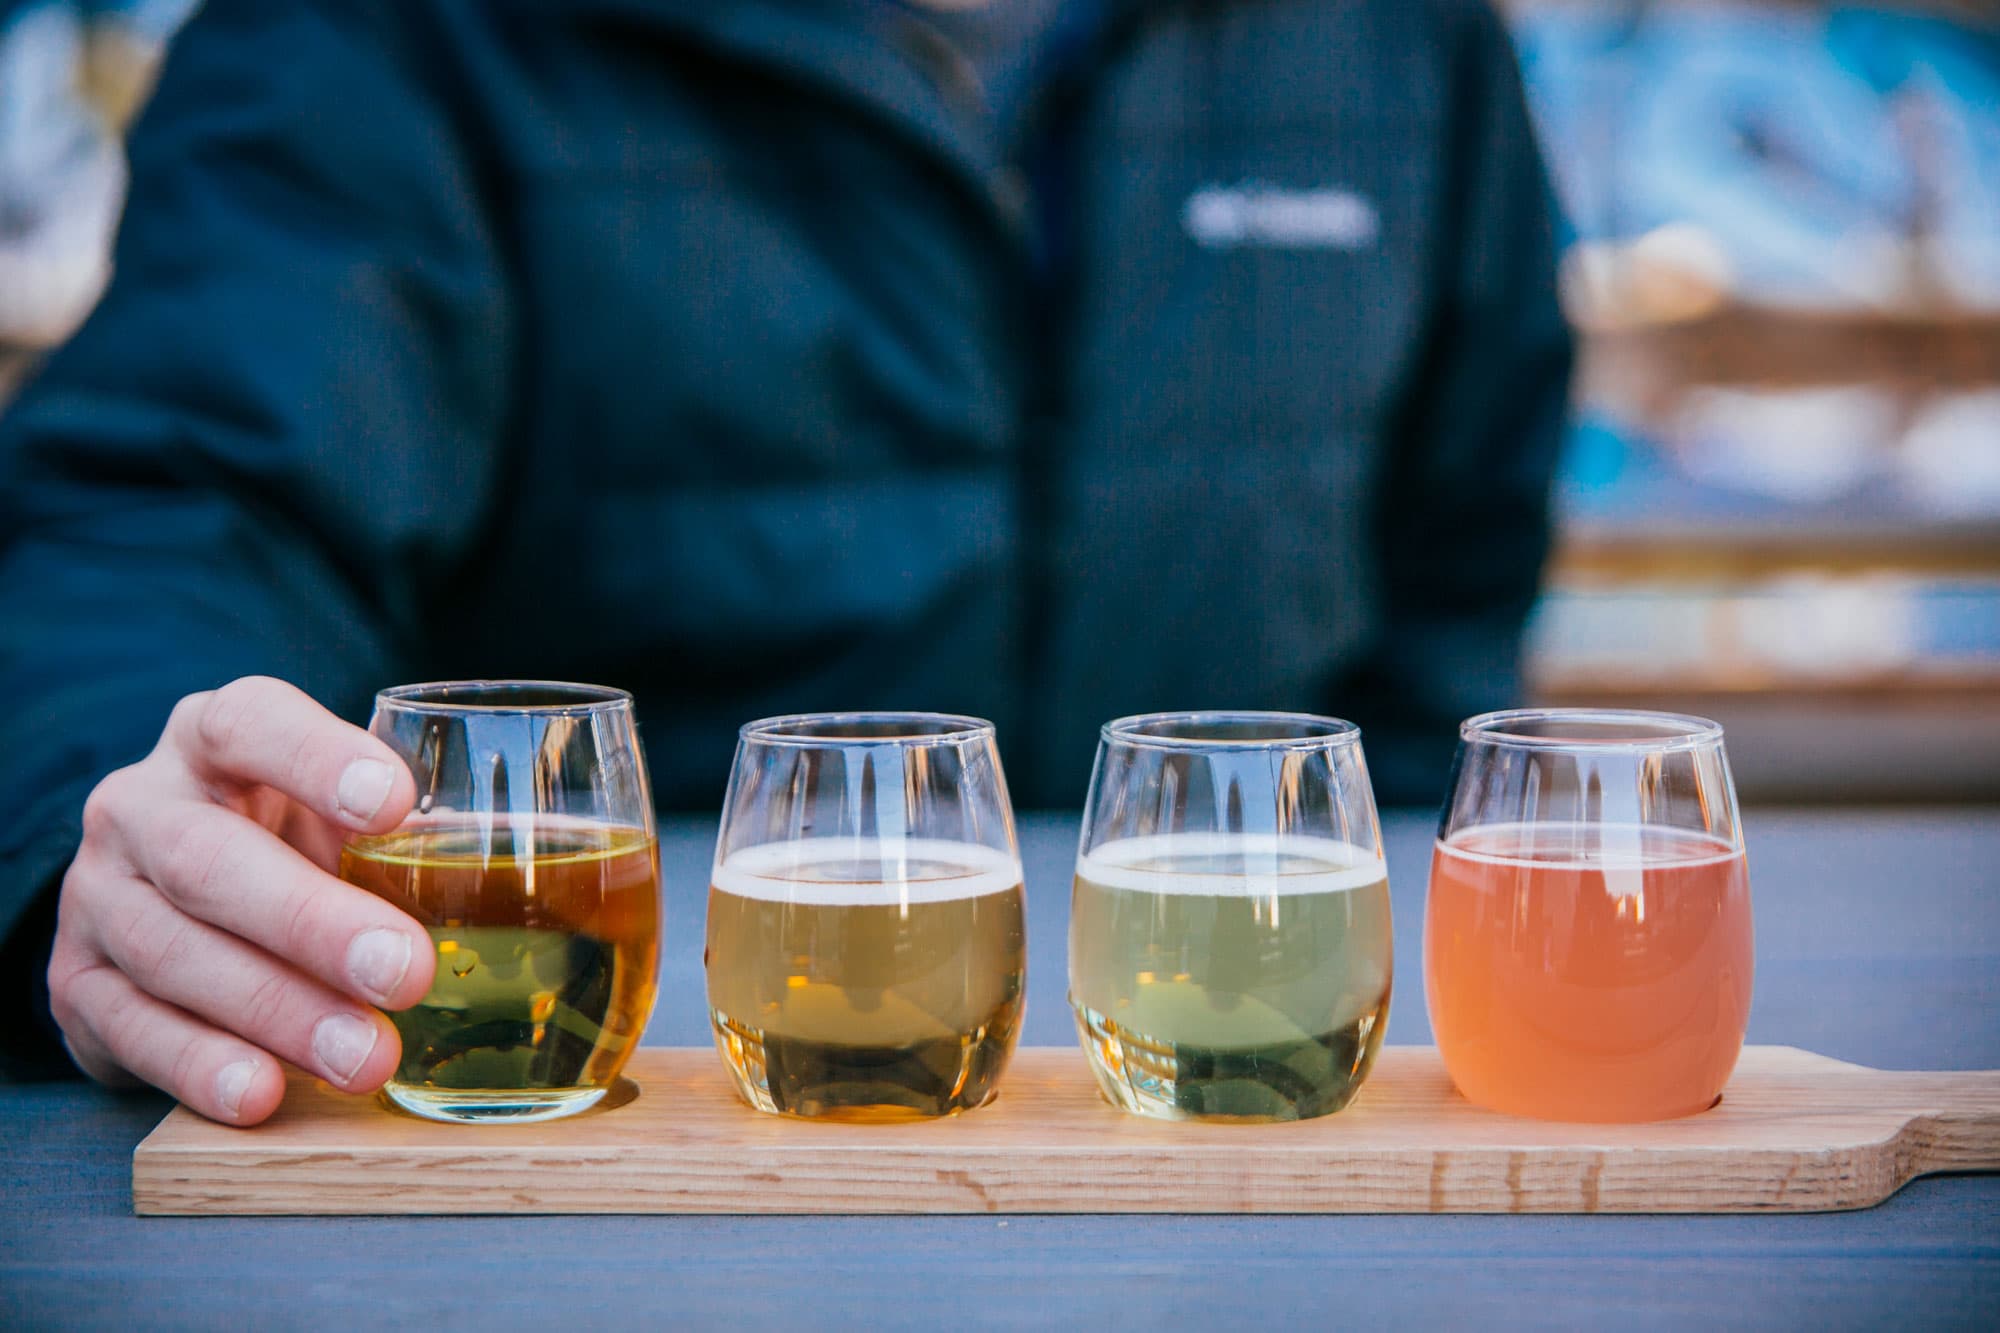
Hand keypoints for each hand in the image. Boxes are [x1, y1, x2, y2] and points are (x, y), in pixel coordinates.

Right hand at [47, 676, 434, 1123]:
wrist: (164, 897)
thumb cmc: (290, 842)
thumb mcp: (338, 813)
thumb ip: (410, 833)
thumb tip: (546, 881)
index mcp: (213, 739)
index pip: (252, 724)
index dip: (318, 759)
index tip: (397, 803)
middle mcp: (141, 807)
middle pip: (209, 859)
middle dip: (312, 923)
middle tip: (406, 972)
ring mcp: (97, 897)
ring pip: (172, 952)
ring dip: (277, 1011)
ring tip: (366, 1055)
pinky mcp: (76, 986)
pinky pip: (131, 1029)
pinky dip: (202, 1065)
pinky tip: (264, 1092)